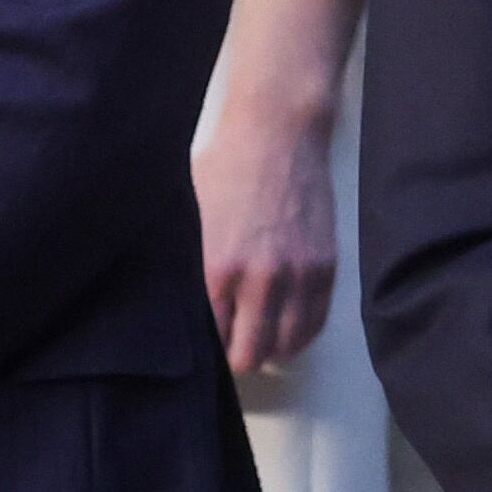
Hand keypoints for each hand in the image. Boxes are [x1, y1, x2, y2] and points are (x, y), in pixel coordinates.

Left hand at [196, 0, 364, 377]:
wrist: (278, 134)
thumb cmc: (223, 169)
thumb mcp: (187, 218)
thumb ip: (185, 266)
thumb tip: (167, 307)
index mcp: (215, 270)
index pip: (211, 342)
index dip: (206, 352)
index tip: (202, 348)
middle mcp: (259, 280)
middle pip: (249, 355)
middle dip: (237, 358)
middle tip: (228, 347)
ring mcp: (297, 275)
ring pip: (285, 347)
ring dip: (270, 349)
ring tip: (257, 337)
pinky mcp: (325, 267)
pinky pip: (315, 324)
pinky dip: (300, 335)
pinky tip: (284, 328)